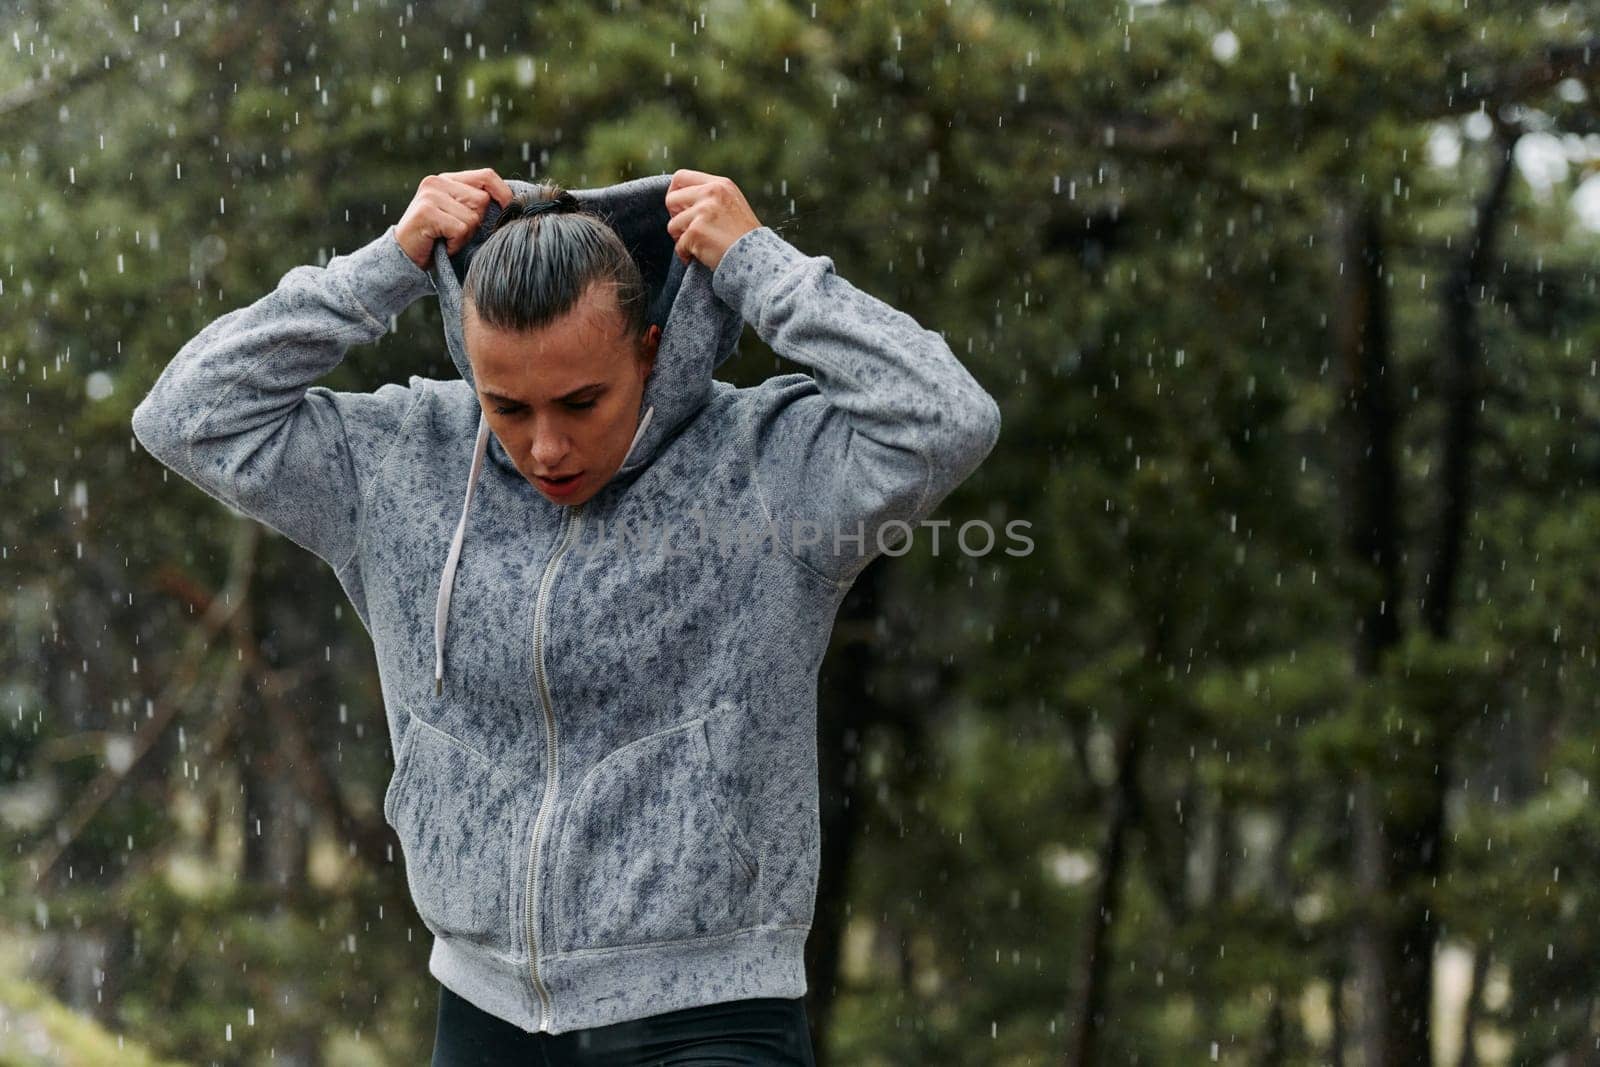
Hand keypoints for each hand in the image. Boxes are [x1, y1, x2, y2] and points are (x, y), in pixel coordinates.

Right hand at [394, 168, 515, 269]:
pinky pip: (460, 229)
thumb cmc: (438, 240)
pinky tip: (442, 245)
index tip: (510, 210)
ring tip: (447, 239)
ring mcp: (430, 195)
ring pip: (473, 217)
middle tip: (457, 234)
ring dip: (465, 236)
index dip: (503, 193)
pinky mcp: (426, 211)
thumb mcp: (459, 216)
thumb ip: (477, 204)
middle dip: (477, 223)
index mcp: (447, 179)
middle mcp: (437, 181)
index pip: (486, 176)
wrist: (405, 258)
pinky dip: (456, 244)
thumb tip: (513, 204)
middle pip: (482, 200)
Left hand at [664, 170, 760, 271]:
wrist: (757, 258)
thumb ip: (710, 197)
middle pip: (671, 200)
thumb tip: (678, 198)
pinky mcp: (696, 231)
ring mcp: (703, 211)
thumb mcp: (732, 204)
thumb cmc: (744, 237)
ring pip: (672, 225)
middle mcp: (711, 193)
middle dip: (676, 218)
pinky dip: (686, 255)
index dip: (675, 194)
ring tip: (700, 245)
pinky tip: (702, 256)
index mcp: (720, 184)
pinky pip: (679, 245)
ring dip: (682, 239)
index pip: (681, 178)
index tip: (680, 209)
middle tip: (688, 231)